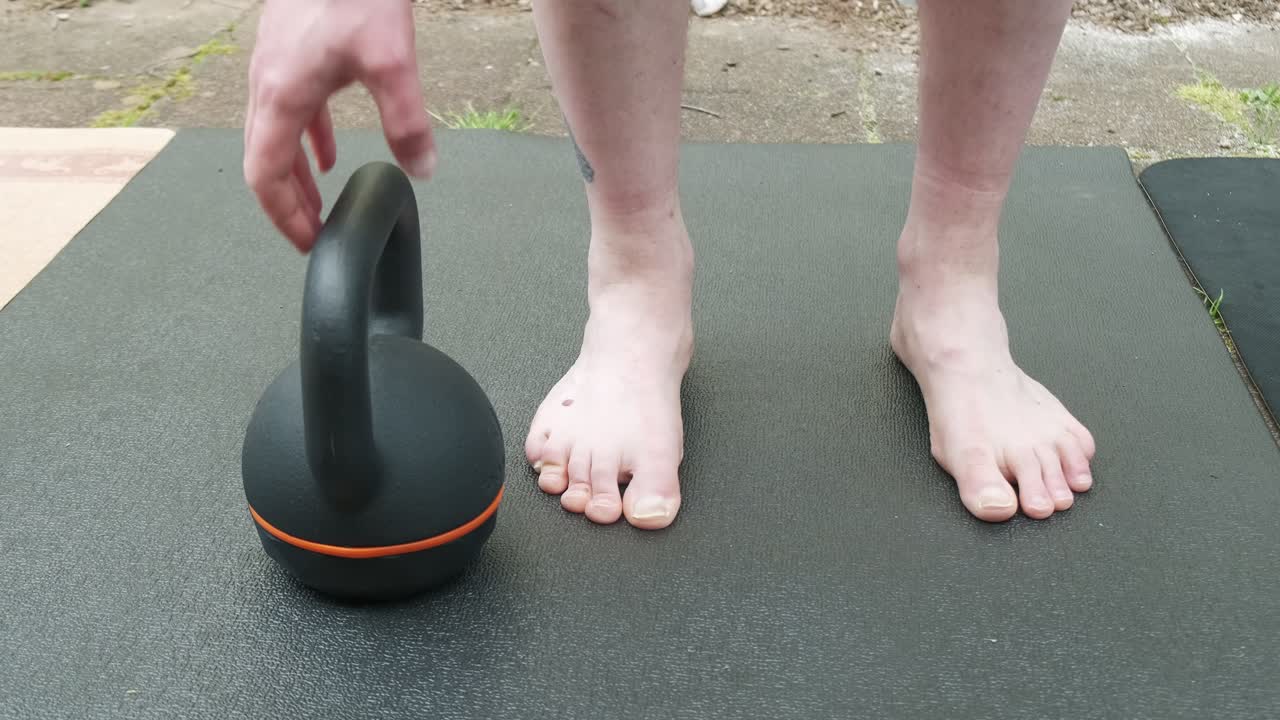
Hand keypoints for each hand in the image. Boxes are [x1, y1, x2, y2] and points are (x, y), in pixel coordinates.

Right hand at [244, 0, 435, 251]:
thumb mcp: (392, 62)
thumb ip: (407, 122)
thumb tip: (423, 171)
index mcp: (280, 95)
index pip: (264, 176)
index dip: (283, 217)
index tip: (308, 243)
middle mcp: (267, 82)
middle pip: (264, 159)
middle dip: (287, 203)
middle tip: (313, 234)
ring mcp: (275, 64)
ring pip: (275, 133)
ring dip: (294, 172)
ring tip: (317, 203)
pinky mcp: (293, 49)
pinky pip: (291, 108)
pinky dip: (306, 138)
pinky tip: (328, 153)